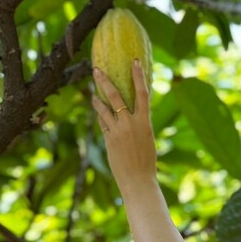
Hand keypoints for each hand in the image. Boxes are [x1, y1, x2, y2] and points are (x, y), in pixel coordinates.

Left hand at [92, 60, 156, 192]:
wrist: (138, 180)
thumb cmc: (146, 162)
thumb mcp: (147, 140)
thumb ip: (139, 125)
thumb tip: (130, 117)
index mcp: (145, 122)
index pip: (143, 93)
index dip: (138, 76)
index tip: (134, 61)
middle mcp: (131, 123)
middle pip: (116, 95)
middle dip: (105, 81)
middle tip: (96, 69)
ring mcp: (118, 131)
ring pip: (104, 108)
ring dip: (97, 98)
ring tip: (93, 92)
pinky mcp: (109, 139)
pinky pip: (103, 123)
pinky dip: (101, 116)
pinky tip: (98, 111)